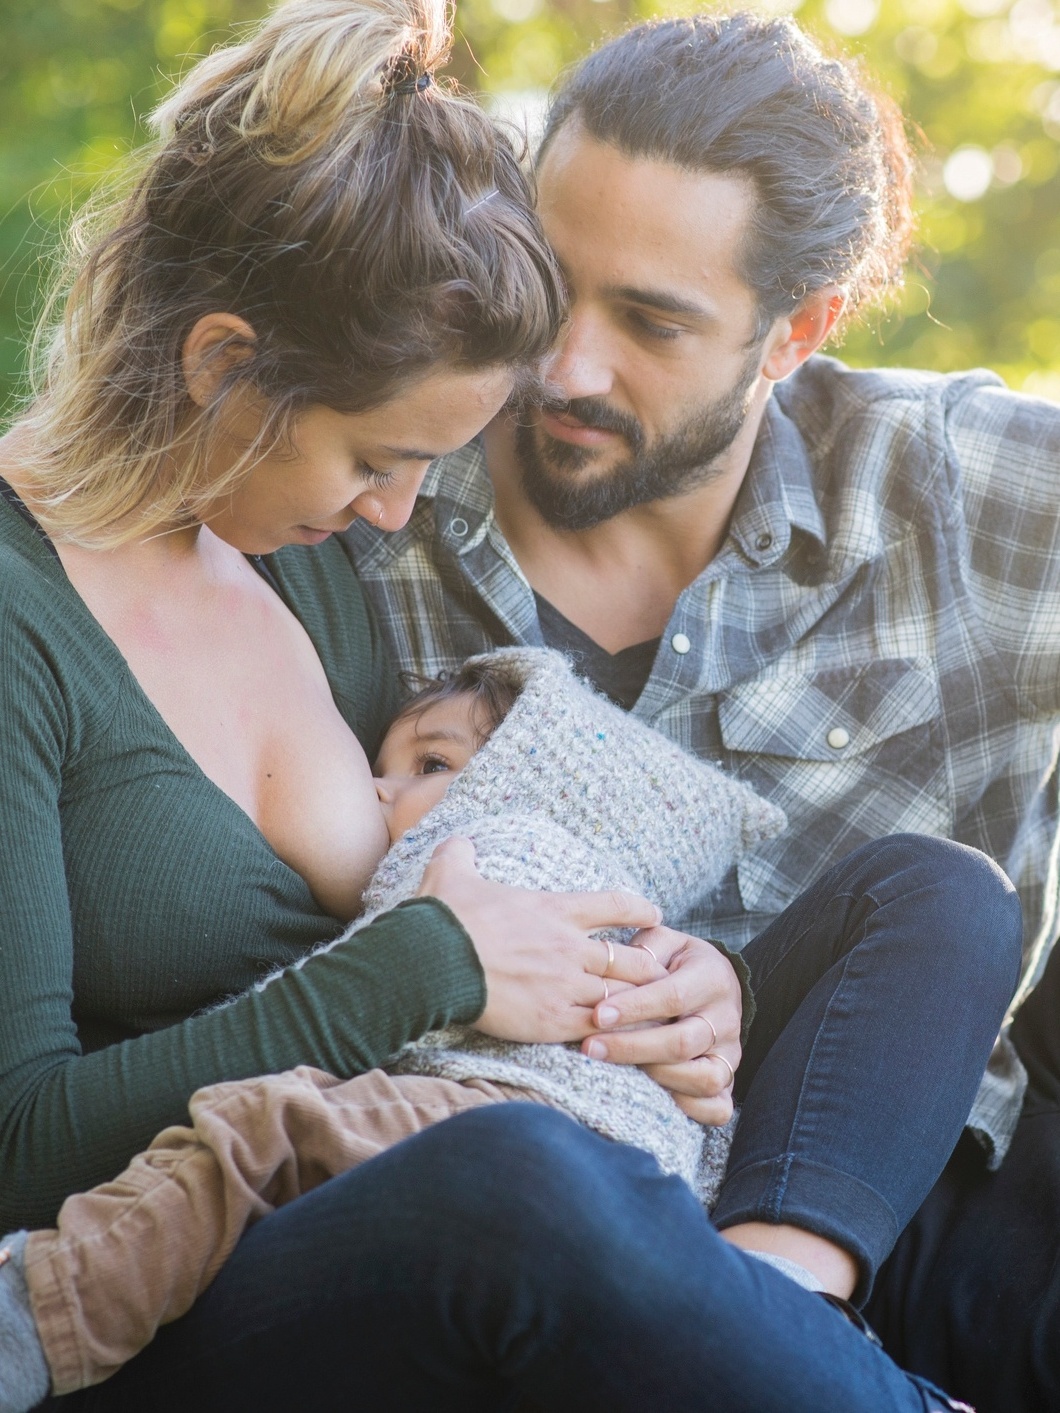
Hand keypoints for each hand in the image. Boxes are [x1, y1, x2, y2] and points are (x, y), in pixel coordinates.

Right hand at [415, 837, 662, 1043]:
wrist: (432, 962)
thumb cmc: (444, 918)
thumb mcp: (451, 873)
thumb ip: (460, 855)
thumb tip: (457, 842)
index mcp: (556, 910)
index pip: (616, 905)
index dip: (640, 911)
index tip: (653, 916)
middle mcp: (570, 947)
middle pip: (634, 960)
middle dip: (648, 968)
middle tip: (654, 975)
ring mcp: (566, 986)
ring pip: (623, 997)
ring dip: (633, 1003)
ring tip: (642, 1011)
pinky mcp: (553, 1020)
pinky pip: (599, 1028)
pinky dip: (609, 1031)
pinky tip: (613, 1035)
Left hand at [579, 929, 741, 1125]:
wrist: (713, 981)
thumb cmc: (676, 962)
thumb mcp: (664, 942)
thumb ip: (644, 950)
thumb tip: (616, 966)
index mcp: (713, 977)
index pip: (673, 997)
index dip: (634, 1008)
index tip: (597, 1015)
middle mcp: (728, 1019)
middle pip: (682, 1042)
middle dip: (632, 1047)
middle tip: (590, 1047)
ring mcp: (730, 1054)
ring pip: (702, 1078)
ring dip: (655, 1078)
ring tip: (616, 1070)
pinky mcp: (728, 1081)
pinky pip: (717, 1107)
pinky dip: (688, 1109)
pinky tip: (652, 1097)